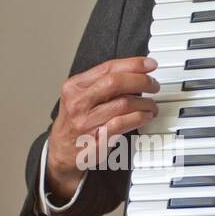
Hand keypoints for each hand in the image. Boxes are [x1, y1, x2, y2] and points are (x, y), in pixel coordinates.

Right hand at [45, 56, 158, 202]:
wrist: (61, 151)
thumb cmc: (75, 122)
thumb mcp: (79, 96)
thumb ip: (101, 83)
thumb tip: (135, 71)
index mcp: (75, 86)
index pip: (108, 68)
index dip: (133, 64)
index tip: (149, 64)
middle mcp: (78, 102)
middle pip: (115, 82)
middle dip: (141, 81)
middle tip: (153, 85)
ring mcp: (86, 121)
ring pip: (124, 103)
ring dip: (144, 103)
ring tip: (151, 105)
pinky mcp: (96, 139)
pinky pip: (123, 123)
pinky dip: (139, 117)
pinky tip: (145, 116)